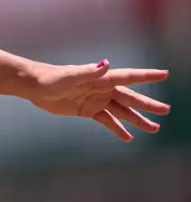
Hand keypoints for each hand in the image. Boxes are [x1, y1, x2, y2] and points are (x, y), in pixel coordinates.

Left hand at [27, 60, 170, 140]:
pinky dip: (118, 128)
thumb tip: (106, 63)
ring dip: (137, 120)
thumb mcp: (70, 76)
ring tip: (154, 128)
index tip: (165, 74)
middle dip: (148, 104)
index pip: (129, 77)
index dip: (147, 76)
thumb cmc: (51, 78)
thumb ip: (89, 71)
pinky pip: (107, 121)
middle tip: (166, 111)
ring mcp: (96, 100)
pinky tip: (129, 137)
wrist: (35, 86)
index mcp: (101, 78)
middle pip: (130, 97)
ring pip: (122, 111)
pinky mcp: (88, 110)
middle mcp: (102, 88)